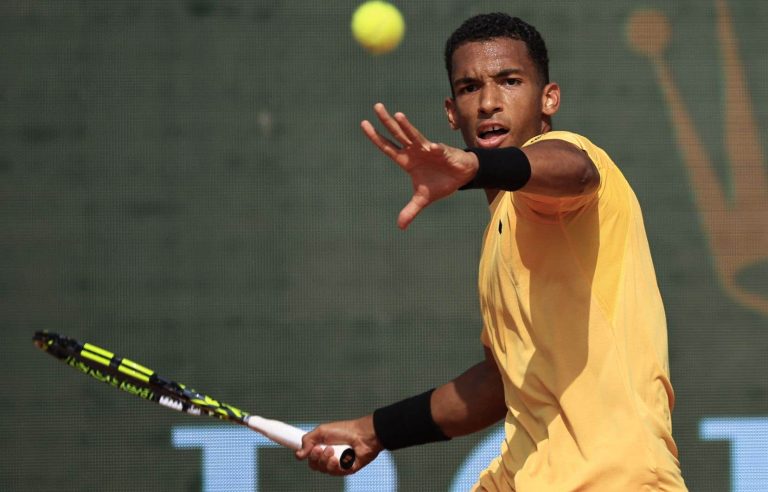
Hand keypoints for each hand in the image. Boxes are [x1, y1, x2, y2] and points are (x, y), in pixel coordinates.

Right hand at [295, 415, 382, 475]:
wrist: (362, 434)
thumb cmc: (345, 430)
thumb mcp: (322, 431)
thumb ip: (308, 440)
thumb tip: (298, 454)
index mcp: (323, 447)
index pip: (309, 457)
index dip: (305, 455)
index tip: (303, 451)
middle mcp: (329, 457)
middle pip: (314, 465)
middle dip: (315, 457)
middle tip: (321, 448)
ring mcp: (338, 464)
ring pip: (324, 470)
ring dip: (326, 460)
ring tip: (333, 450)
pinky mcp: (346, 470)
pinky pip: (336, 473)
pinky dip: (335, 465)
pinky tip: (339, 458)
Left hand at [362, 103, 478, 228]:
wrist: (462, 176)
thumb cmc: (441, 182)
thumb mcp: (423, 199)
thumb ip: (410, 210)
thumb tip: (400, 226)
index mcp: (407, 160)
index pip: (388, 147)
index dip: (376, 137)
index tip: (364, 124)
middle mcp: (414, 151)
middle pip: (398, 134)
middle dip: (386, 121)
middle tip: (376, 106)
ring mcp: (428, 149)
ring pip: (414, 135)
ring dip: (406, 127)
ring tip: (397, 115)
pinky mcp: (443, 151)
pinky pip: (437, 149)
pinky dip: (434, 149)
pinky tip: (431, 148)